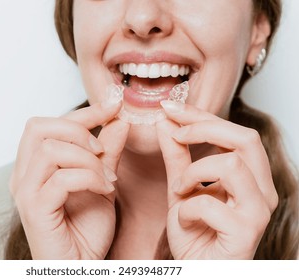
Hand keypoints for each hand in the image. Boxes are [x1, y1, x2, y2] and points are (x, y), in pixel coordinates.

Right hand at [9, 97, 129, 258]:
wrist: (80, 267)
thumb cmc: (86, 230)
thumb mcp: (102, 182)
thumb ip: (107, 153)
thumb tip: (119, 120)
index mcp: (35, 166)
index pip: (50, 124)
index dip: (82, 112)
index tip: (113, 104)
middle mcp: (23, 175)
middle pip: (38, 127)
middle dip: (77, 130)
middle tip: (101, 151)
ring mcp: (25, 192)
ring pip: (50, 149)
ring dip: (87, 159)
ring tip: (106, 179)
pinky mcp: (34, 209)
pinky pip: (61, 177)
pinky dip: (90, 178)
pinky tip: (105, 190)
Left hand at [156, 101, 277, 258]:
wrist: (198, 270)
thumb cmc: (196, 232)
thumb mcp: (181, 187)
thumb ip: (177, 155)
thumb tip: (166, 120)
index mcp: (250, 176)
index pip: (234, 132)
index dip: (201, 115)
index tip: (171, 107)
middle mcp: (262, 191)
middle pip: (245, 138)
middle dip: (204, 128)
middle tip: (176, 133)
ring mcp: (257, 212)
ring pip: (232, 164)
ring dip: (195, 171)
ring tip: (181, 190)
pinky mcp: (246, 233)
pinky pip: (211, 204)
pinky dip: (188, 208)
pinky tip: (185, 219)